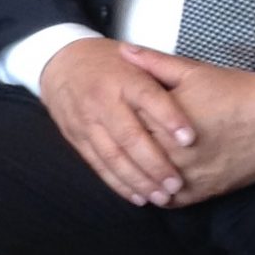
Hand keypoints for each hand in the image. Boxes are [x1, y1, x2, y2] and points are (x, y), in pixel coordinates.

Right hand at [37, 37, 196, 206]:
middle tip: (176, 183)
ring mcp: (86, 120)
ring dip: (137, 180)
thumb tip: (195, 87)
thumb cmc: (108, 63)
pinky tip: (138, 196)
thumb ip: (161, 71)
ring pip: (112, 156)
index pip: (148, 97)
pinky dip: (118, 183)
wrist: (60, 62)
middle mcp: (102, 100)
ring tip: (161, 196)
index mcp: (122, 77)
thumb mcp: (134, 57)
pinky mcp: (76, 137)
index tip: (190, 139)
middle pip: (128, 135)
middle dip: (154, 163)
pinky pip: (98, 164)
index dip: (169, 118)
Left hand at [119, 45, 254, 205]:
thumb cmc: (236, 93)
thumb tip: (124, 51)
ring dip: (136, 176)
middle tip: (111, 139)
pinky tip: (150, 185)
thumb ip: (154, 63)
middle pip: (134, 156)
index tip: (108, 112)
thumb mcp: (193, 71)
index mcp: (164, 123)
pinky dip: (158, 194)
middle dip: (122, 148)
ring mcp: (190, 177)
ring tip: (126, 164)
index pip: (125, 124)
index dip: (114, 118)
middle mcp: (174, 155)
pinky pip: (172, 200)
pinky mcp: (206, 192)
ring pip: (148, 183)